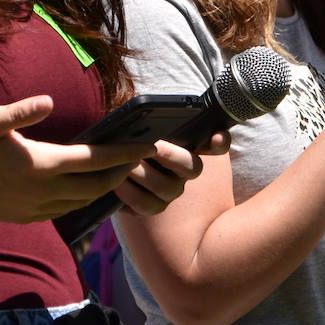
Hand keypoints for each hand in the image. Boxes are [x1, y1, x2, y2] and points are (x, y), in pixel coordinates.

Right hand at [0, 96, 155, 222]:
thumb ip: (20, 112)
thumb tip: (49, 101)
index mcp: (39, 165)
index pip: (93, 160)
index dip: (124, 153)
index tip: (147, 145)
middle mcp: (42, 192)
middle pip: (96, 186)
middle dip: (122, 172)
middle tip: (140, 158)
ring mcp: (34, 208)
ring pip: (83, 202)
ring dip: (105, 188)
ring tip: (120, 171)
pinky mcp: (26, 217)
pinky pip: (66, 211)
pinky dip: (84, 199)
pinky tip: (86, 188)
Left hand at [114, 131, 231, 216]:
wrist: (103, 162)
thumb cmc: (123, 139)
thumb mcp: (133, 127)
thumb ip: (148, 122)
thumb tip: (148, 117)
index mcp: (186, 146)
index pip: (215, 144)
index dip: (220, 142)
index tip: (217, 136)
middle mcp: (183, 172)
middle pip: (193, 168)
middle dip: (173, 156)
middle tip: (153, 147)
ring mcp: (168, 192)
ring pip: (167, 188)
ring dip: (145, 174)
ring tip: (126, 163)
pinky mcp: (150, 207)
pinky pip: (145, 205)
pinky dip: (129, 192)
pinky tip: (116, 181)